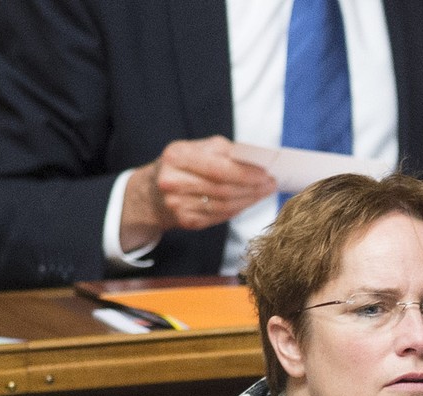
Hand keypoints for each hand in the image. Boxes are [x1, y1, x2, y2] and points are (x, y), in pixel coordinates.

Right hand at [120, 136, 276, 250]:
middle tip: (272, 183)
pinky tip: (249, 201)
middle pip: (224, 189)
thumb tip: (257, 160)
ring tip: (264, 191)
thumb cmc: (181, 165)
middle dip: (253, 187)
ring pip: (225, 205)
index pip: (219, 168)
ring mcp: (177, 204)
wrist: (151, 193)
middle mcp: (173, 181)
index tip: (267, 172)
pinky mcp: (186, 221)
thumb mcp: (195, 148)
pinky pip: (220, 216)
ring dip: (250, 199)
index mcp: (176, 156)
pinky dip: (239, 209)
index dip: (246, 172)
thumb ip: (224, 151)